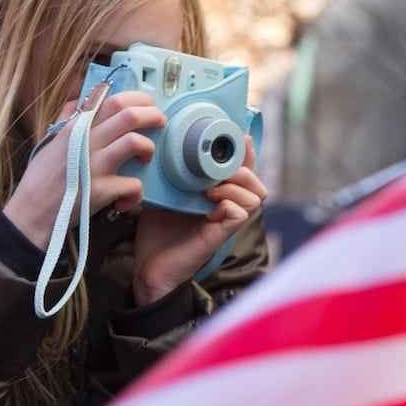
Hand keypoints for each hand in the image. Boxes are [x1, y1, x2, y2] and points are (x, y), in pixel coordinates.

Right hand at [5, 91, 166, 249]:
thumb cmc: (42, 179)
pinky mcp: (100, 190)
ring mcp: (94, 165)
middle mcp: (86, 140)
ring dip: (148, 149)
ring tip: (145, 158)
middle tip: (160, 123)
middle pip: (129, 115)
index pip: (113, 99)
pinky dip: (136, 193)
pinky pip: (133, 184)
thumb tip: (79, 100)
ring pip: (135, 142)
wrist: (31, 213)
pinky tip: (126, 200)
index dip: (138, 99)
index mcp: (77, 126)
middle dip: (153, 115)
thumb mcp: (52, 141)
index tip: (147, 105)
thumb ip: (68, 119)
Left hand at [132, 136, 267, 305]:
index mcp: (217, 195)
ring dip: (236, 185)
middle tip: (219, 166)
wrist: (148, 267)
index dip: (243, 152)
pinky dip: (229, 204)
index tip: (236, 138)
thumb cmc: (157, 232)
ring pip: (255, 195)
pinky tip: (209, 205)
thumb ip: (172, 172)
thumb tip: (168, 143)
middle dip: (243, 166)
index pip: (241, 169)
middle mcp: (226, 207)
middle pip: (256, 181)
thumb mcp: (165, 193)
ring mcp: (225, 222)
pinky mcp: (221, 236)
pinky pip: (240, 214)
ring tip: (210, 189)